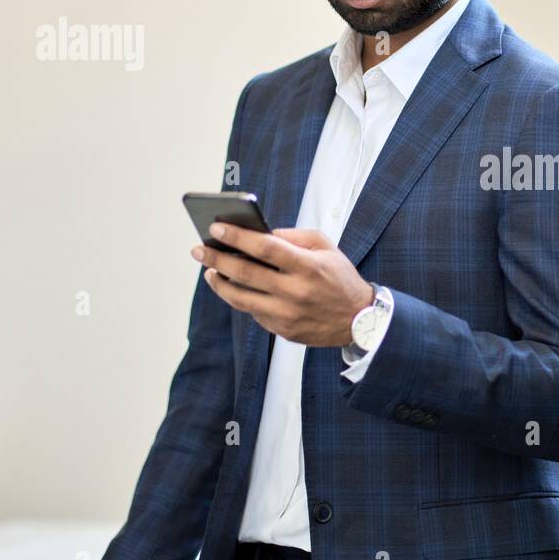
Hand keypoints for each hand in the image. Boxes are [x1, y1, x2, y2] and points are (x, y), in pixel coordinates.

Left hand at [192, 223, 373, 346]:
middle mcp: (295, 292)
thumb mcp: (326, 247)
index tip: (216, 228)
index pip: (265, 248)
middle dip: (217, 258)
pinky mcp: (283, 331)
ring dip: (220, 283)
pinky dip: (241, 299)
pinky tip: (234, 288)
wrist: (359, 320)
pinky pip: (254, 313)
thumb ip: (294, 237)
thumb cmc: (341, 278)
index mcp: (308, 266)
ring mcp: (287, 315)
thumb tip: (260, 234)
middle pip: (245, 273)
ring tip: (210, 271)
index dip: (238, 237)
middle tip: (199, 250)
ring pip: (241, 298)